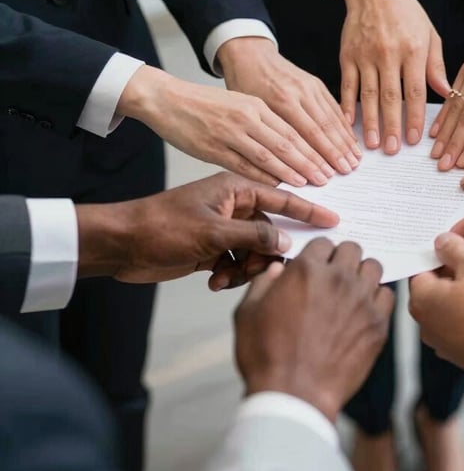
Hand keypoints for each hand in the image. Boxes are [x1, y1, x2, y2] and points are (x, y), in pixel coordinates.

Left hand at [75, 172, 338, 288]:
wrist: (123, 245)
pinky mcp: (214, 248)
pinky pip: (239, 262)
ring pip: (256, 251)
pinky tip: (215, 281)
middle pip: (270, 231)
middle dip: (266, 254)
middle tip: (258, 269)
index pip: (282, 197)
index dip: (309, 209)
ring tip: (225, 277)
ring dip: (246, 268)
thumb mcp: (212, 232)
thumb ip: (253, 237)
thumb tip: (286, 242)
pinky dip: (232, 274)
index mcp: (235, 189)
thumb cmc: (163, 227)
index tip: (333, 219)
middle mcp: (234, 206)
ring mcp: (224, 228)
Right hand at [118, 66, 334, 186]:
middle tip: (330, 176)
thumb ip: (264, 123)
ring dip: (292, 171)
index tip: (333, 159)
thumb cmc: (204, 104)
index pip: (296, 128)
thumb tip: (289, 145)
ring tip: (311, 184)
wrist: (166, 98)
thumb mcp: (240, 104)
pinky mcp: (213, 147)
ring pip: (269, 154)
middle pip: (288, 142)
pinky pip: (243, 164)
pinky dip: (262, 176)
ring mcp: (231, 132)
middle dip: (312, 161)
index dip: (317, 146)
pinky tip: (277, 186)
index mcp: (257, 105)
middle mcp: (248, 117)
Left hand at [218, 37, 361, 175]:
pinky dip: (344, 125)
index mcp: (281, 100)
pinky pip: (333, 106)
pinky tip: (350, 139)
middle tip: (347, 171)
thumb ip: (266, 135)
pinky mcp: (317, 83)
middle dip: (337, 152)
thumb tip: (280, 167)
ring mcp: (310, 86)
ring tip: (354, 160)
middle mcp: (300, 92)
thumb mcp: (248, 110)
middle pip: (324, 128)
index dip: (319, 157)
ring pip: (332, 118)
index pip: (306, 135)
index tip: (327, 175)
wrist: (250, 54)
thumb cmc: (244, 83)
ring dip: (345, 141)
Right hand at [233, 239, 394, 421]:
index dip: (318, 254)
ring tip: (352, 290)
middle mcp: (338, 278)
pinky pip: (387, 296)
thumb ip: (263, 283)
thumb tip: (276, 270)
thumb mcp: (248, 313)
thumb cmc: (267, 356)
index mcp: (306, 270)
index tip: (316, 265)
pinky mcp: (377, 323)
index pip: (323, 242)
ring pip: (373, 267)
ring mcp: (361, 300)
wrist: (294, 395)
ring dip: (362, 274)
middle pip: (352, 249)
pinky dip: (377, 298)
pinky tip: (364, 309)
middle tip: (334, 276)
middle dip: (342, 258)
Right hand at [334, 0, 449, 152]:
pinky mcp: (348, 55)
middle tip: (391, 150)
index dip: (415, 118)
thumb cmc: (406, 12)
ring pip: (369, 95)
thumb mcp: (429, 34)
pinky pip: (347, 84)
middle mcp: (389, 54)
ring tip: (371, 144)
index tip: (415, 140)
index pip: (416, 91)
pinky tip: (348, 123)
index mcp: (413, 50)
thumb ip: (435, 66)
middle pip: (391, 98)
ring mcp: (366, 55)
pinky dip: (346, 105)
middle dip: (391, 127)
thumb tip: (447, 94)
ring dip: (370, 121)